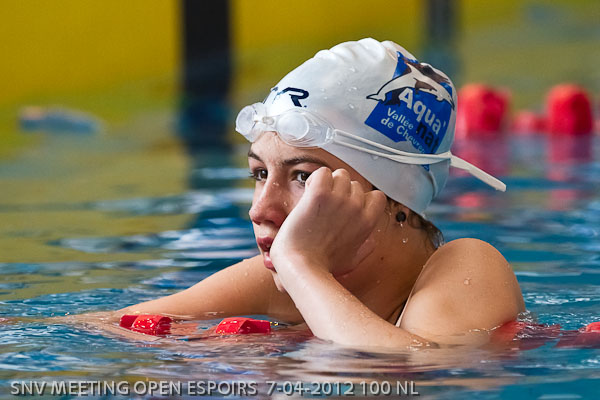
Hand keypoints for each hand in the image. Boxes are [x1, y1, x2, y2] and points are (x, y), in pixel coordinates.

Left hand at [270, 167, 386, 275]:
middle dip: (340, 192)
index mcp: (367, 222)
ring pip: (339, 175)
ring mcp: (339, 199)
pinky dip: (314, 179)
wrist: (301, 267)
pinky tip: (308, 193)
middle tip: (325, 207)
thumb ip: (366, 247)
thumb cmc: (323, 267)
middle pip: (354, 184)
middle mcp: (356, 208)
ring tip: (315, 199)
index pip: (377, 196)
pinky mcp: (319, 194)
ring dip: (327, 183)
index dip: (361, 199)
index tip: (346, 208)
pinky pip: (322, 172)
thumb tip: (371, 241)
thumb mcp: (353, 259)